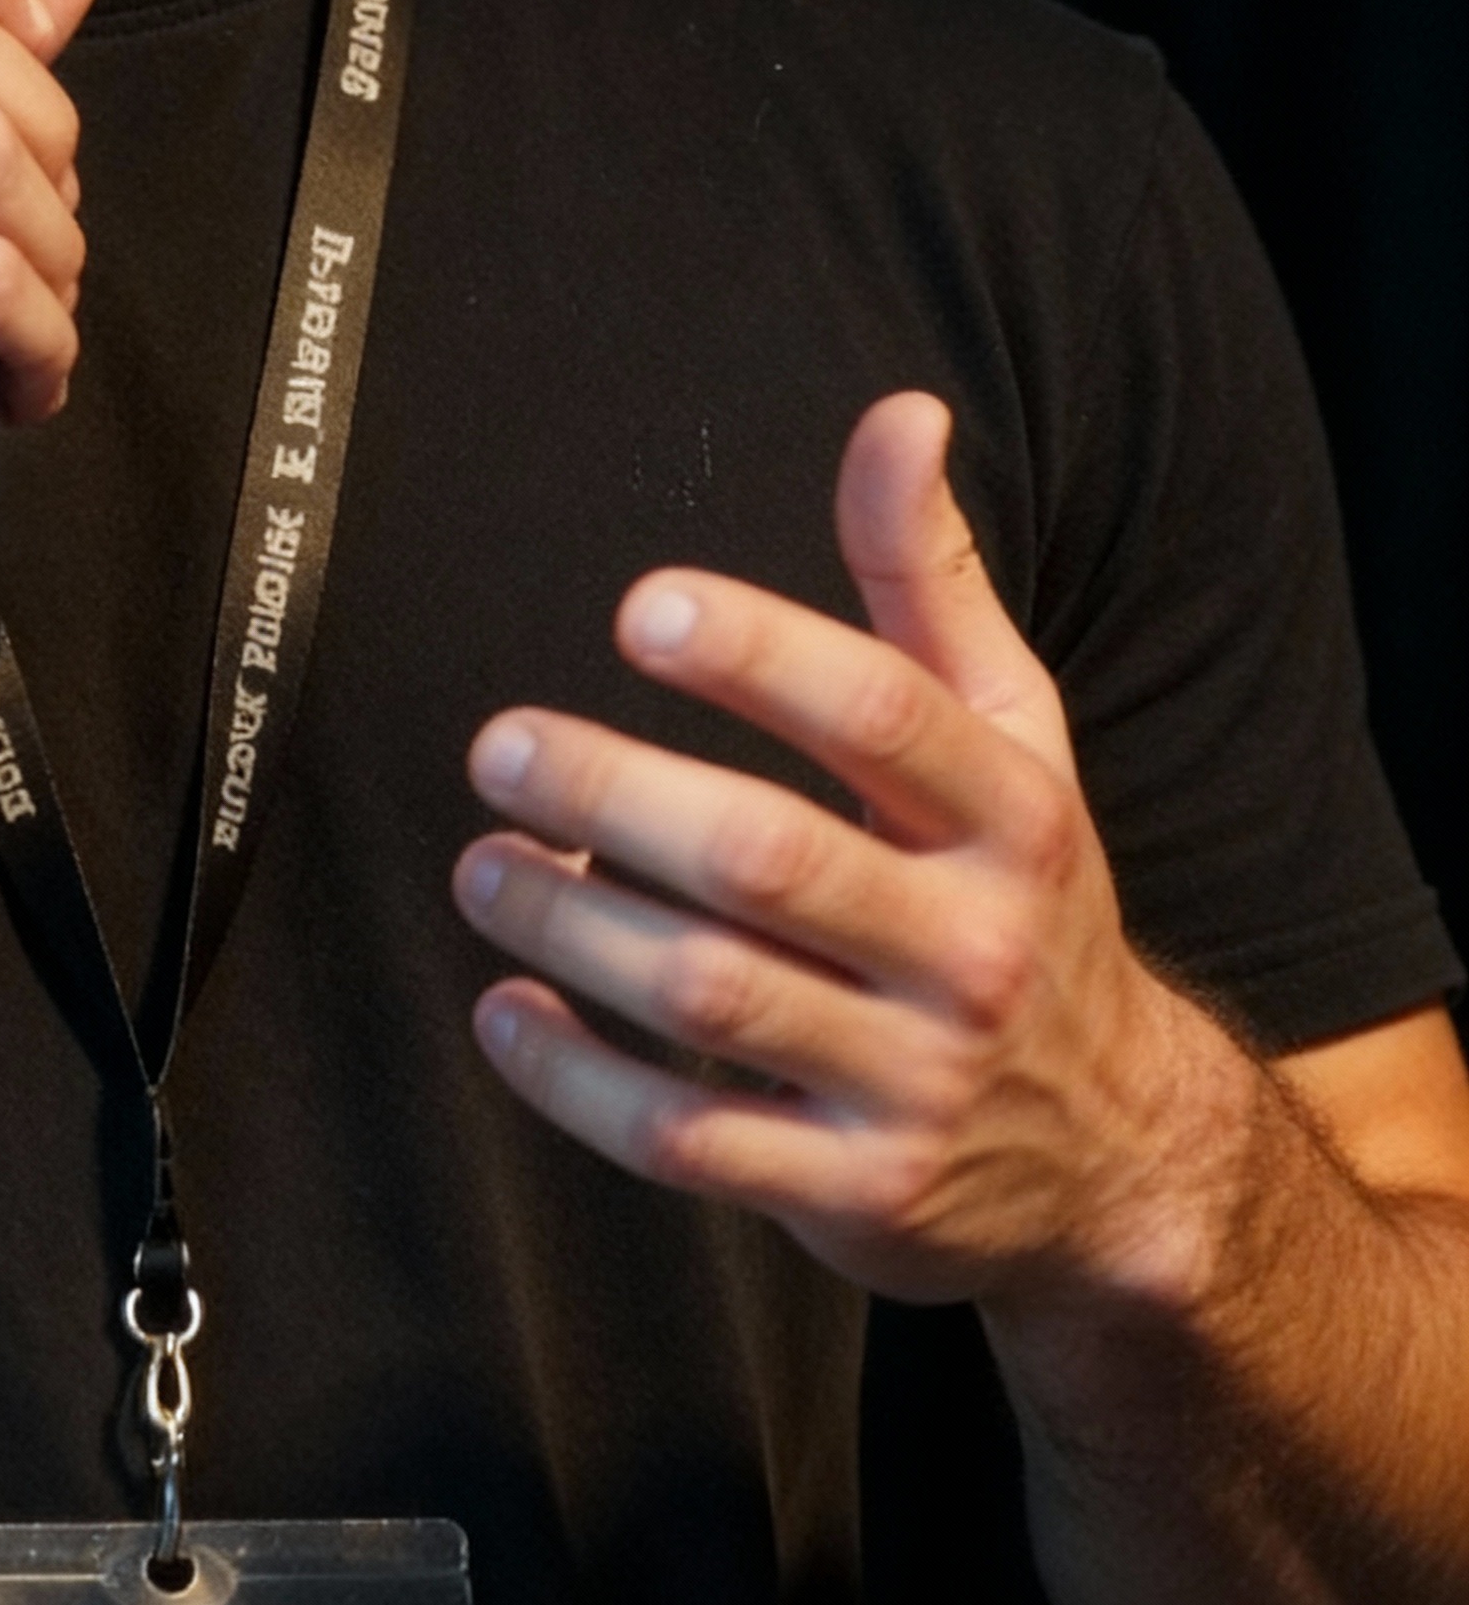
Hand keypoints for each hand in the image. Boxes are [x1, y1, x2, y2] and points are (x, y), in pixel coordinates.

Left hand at [452, 392, 1227, 1308]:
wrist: (1120, 1156)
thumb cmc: (1022, 901)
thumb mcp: (1013, 738)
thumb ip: (928, 580)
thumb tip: (902, 412)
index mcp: (1014, 816)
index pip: (884, 715)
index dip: (759, 654)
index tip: (639, 611)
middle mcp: (973, 948)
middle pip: (770, 859)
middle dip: (617, 792)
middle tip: (502, 744)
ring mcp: (913, 1081)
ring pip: (710, 995)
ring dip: (572, 924)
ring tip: (484, 861)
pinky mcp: (854, 1193)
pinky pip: (687, 1137)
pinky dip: (576, 1078)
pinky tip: (505, 1011)